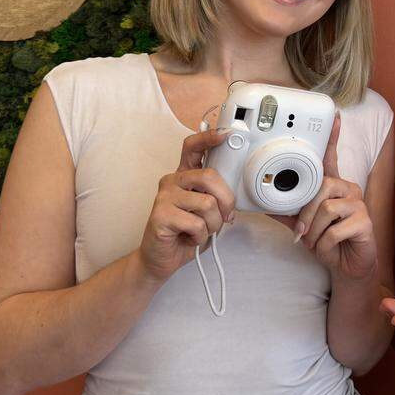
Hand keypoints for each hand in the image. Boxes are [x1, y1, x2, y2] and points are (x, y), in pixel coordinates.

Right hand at [137, 128, 235, 282]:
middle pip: (210, 176)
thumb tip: (234, 192)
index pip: (192, 148)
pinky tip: (189, 238)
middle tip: (223, 217)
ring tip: (201, 231)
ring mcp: (164, 197)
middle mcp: (172, 181)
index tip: (224, 135)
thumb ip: (216, 196)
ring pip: (207, 203)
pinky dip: (200, 236)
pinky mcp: (160, 215)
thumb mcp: (207, 211)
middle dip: (226, 201)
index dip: (208, 138)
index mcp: (184, 177)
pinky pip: (196, 223)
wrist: (161, 259)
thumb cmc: (185, 234)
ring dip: (213, 224)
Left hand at [272, 115, 377, 280]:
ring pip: (327, 209)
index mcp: (334, 187)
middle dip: (307, 213)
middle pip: (322, 187)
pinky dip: (325, 244)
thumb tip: (265, 204)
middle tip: (303, 232)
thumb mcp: (304, 226)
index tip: (333, 116)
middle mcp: (348, 191)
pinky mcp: (365, 222)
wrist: (348, 267)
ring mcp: (359, 205)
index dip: (332, 137)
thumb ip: (289, 212)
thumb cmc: (328, 242)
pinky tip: (329, 248)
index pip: (332, 158)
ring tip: (317, 242)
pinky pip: (335, 229)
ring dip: (315, 232)